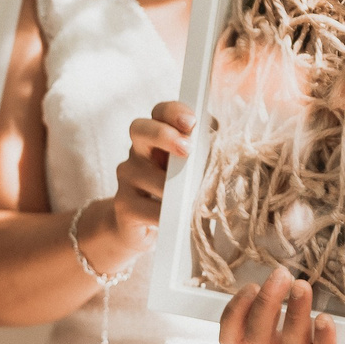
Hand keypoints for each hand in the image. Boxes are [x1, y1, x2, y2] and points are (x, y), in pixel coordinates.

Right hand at [110, 101, 192, 254]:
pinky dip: (168, 214)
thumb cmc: (176, 194)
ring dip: (176, 189)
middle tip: (186, 149)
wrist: (144, 231)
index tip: (192, 122)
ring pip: (151, 176)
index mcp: (156, 138)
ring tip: (193, 199)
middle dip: (164, 135)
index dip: (173, 112)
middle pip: (140, 129)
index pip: (160, 112)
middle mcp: (137, 152)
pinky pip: (150, 208)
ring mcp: (127, 178)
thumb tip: (221, 133)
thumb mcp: (191, 169)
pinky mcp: (123, 205)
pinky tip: (180, 218)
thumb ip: (203, 150)